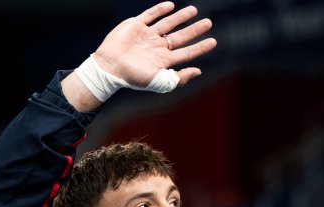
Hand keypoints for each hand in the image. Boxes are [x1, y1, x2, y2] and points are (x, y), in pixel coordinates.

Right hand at [93, 2, 216, 87]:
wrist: (110, 67)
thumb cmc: (134, 77)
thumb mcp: (159, 82)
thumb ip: (179, 78)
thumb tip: (198, 71)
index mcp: (163, 60)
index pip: (187, 52)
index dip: (200, 47)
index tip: (214, 41)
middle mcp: (157, 47)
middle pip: (180, 36)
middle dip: (195, 29)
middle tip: (208, 22)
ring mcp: (147, 35)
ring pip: (167, 23)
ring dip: (181, 17)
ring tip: (194, 10)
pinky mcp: (136, 25)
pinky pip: (150, 15)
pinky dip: (160, 9)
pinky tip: (171, 6)